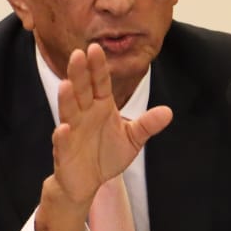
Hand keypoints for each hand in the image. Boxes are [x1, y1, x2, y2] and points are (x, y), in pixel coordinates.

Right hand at [35, 44, 170, 230]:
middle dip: (80, 74)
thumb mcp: (132, 139)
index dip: (98, 67)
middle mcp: (84, 114)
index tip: (96, 49)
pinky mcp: (64, 152)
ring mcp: (72, 132)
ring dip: (66, 99)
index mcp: (101, 106)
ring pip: (69, 112)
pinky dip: (62, 136)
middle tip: (78, 54)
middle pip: (82, 90)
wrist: (88, 181)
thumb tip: (168, 112)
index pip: (100, 83)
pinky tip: (64, 129)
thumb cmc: (106, 154)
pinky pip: (62, 142)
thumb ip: (147, 125)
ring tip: (66, 84)